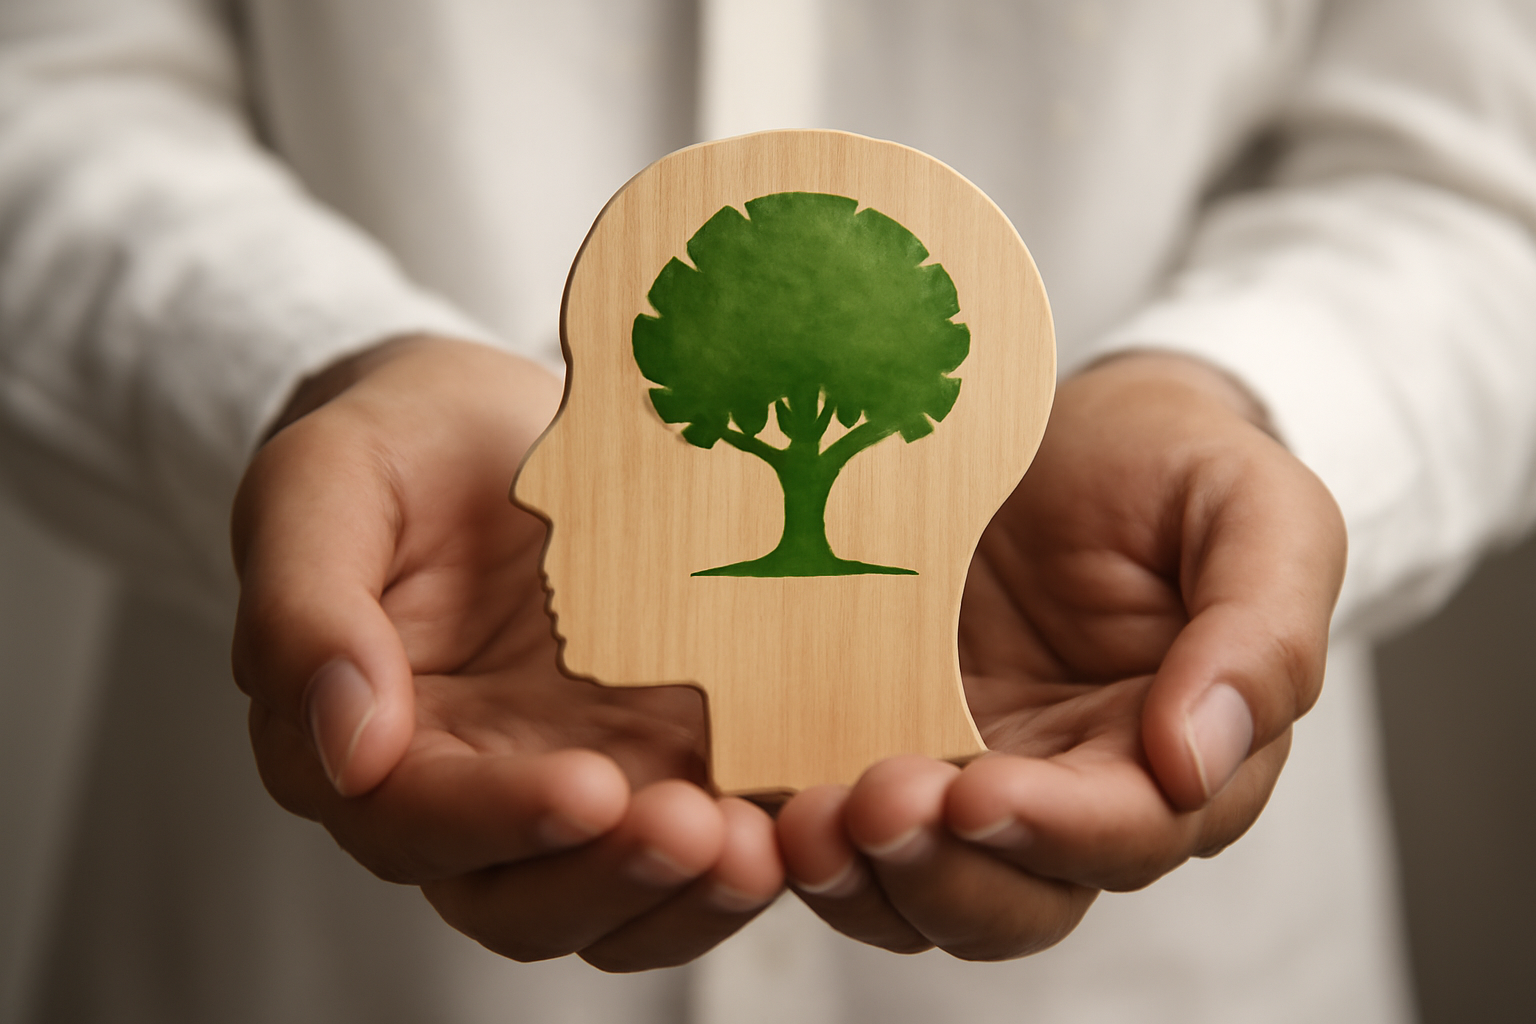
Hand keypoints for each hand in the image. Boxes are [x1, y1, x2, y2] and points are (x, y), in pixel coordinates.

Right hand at [232, 337, 782, 970]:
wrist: (497, 423)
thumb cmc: (396, 447)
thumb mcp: (321, 486)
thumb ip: (305, 613)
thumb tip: (346, 751)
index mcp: (368, 743)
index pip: (412, 822)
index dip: (497, 821)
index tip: (587, 792)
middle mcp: (468, 788)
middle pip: (520, 898)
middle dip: (609, 880)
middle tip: (696, 834)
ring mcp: (570, 778)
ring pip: (615, 896)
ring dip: (687, 893)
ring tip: (757, 847)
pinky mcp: (656, 756)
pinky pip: (697, 840)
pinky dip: (743, 850)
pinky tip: (797, 816)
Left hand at [776, 352, 1346, 959]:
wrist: (1066, 428)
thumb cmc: (1173, 466)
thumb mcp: (1257, 511)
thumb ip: (1263, 632)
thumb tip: (1196, 760)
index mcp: (1176, 755)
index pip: (1130, 833)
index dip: (1059, 830)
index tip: (980, 793)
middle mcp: (1073, 790)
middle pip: (1019, 895)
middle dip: (945, 871)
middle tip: (875, 806)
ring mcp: (974, 772)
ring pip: (927, 888)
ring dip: (866, 878)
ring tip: (809, 824)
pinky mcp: (888, 738)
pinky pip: (852, 827)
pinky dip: (812, 839)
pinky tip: (771, 805)